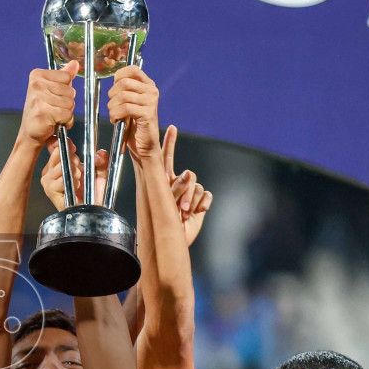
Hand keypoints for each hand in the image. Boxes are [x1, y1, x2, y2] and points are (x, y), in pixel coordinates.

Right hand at [20, 62, 77, 145]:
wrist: (30, 132)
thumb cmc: (41, 111)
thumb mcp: (52, 89)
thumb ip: (64, 76)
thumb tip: (75, 64)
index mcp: (37, 75)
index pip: (66, 77)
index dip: (65, 89)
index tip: (54, 96)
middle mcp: (36, 85)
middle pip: (69, 90)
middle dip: (67, 102)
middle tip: (54, 108)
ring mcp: (38, 99)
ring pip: (69, 103)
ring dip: (66, 113)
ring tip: (54, 116)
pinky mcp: (42, 113)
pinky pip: (66, 114)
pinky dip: (64, 121)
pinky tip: (54, 122)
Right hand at [42, 138, 105, 210]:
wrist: (91, 211)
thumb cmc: (93, 194)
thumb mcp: (100, 172)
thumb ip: (102, 160)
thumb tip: (101, 153)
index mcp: (57, 163)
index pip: (53, 145)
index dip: (65, 144)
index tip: (74, 148)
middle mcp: (49, 171)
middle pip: (58, 153)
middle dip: (72, 158)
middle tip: (79, 169)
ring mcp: (48, 180)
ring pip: (61, 166)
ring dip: (74, 172)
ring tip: (79, 180)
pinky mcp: (50, 190)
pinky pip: (61, 179)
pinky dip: (72, 182)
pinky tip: (76, 188)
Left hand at [107, 65, 159, 159]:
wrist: (143, 145)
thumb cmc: (134, 124)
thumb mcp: (128, 102)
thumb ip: (124, 89)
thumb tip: (115, 78)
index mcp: (148, 85)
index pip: (132, 70)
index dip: (118, 77)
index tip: (114, 91)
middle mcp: (152, 91)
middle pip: (124, 83)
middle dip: (112, 95)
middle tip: (112, 107)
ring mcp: (151, 101)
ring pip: (123, 96)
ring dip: (113, 107)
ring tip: (114, 115)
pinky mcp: (148, 113)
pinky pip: (125, 108)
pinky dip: (116, 115)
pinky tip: (117, 121)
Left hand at [161, 126, 211, 245]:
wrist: (173, 240)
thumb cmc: (162, 223)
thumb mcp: (165, 202)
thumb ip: (176, 186)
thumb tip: (188, 173)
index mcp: (163, 180)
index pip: (166, 157)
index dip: (170, 142)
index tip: (172, 127)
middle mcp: (178, 184)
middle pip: (189, 175)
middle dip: (186, 191)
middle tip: (182, 207)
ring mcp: (190, 193)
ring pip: (197, 186)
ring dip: (193, 201)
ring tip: (185, 213)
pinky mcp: (201, 202)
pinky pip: (207, 195)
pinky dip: (203, 204)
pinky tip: (197, 212)